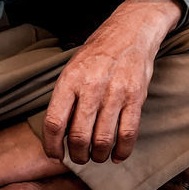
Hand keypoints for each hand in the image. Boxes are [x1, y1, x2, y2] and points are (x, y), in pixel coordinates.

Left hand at [43, 0, 182, 164]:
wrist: (130, 31)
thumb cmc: (98, 53)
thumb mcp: (72, 68)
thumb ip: (66, 98)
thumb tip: (58, 134)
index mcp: (70, 79)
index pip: (54, 122)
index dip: (52, 146)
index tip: (56, 154)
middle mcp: (91, 86)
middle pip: (78, 135)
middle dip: (77, 155)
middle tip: (79, 157)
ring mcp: (115, 92)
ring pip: (102, 139)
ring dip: (98, 155)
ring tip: (97, 156)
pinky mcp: (136, 97)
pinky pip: (128, 133)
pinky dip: (122, 151)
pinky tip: (117, 155)